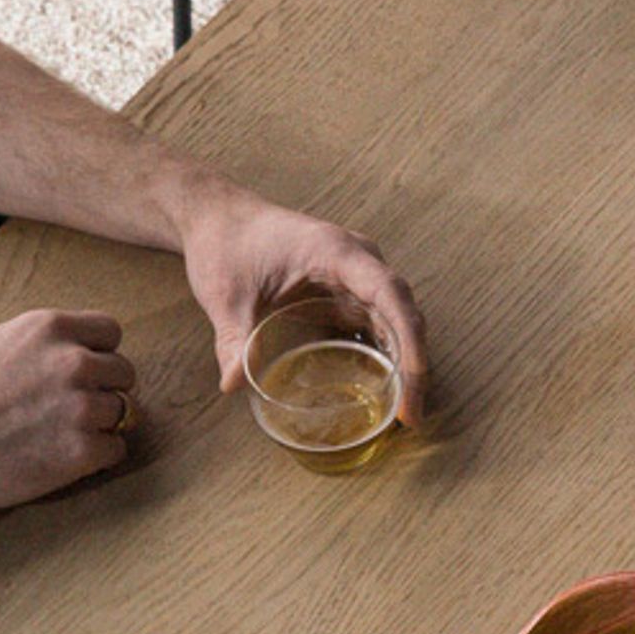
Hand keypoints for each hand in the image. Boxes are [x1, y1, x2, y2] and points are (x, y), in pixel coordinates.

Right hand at [0, 311, 138, 514]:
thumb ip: (40, 346)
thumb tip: (73, 353)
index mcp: (50, 328)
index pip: (111, 332)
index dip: (98, 355)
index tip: (83, 373)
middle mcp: (74, 361)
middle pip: (124, 373)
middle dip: (103, 390)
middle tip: (69, 411)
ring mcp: (82, 407)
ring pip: (124, 413)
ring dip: (99, 426)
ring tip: (58, 436)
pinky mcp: (82, 451)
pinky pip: (115, 450)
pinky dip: (96, 457)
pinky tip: (63, 458)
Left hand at [174, 182, 428, 420]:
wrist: (219, 218)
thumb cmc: (227, 243)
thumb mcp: (226, 295)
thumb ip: (233, 339)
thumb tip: (233, 384)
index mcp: (335, 252)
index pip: (389, 292)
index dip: (408, 336)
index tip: (414, 377)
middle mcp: (357, 262)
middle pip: (403, 311)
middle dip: (414, 363)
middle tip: (411, 415)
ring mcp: (355, 277)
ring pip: (397, 319)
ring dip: (405, 362)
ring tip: (405, 411)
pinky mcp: (345, 292)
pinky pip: (378, 323)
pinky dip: (387, 355)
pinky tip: (385, 389)